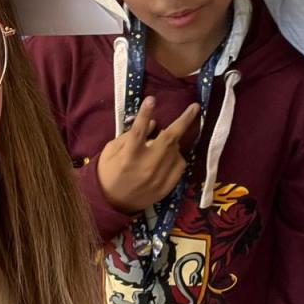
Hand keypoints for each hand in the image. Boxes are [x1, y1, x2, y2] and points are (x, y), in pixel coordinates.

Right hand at [96, 97, 200, 215]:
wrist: (111, 204)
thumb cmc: (108, 172)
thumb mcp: (112, 151)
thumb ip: (129, 136)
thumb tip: (152, 123)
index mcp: (129, 156)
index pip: (138, 131)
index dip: (145, 114)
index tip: (151, 99)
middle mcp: (146, 166)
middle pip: (169, 139)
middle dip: (184, 120)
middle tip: (195, 108)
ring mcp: (159, 178)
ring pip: (176, 151)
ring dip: (173, 142)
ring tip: (162, 144)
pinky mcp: (166, 187)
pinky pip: (180, 166)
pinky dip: (177, 157)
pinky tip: (168, 157)